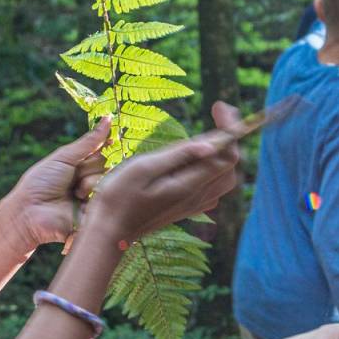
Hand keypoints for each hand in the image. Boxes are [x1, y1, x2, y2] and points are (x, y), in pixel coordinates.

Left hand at [7, 117, 111, 250]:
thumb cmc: (41, 183)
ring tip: (75, 192)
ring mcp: (92, 198)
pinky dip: (93, 195)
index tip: (111, 139)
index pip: (99, 152)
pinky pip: (106, 198)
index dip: (105, 146)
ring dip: (89, 182)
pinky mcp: (95, 214)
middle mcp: (86, 181)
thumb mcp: (64, 158)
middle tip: (75, 174)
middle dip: (90, 166)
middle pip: (105, 164)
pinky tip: (80, 200)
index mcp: (77, 167)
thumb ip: (88, 142)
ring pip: (107, 180)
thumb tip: (108, 118)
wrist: (30, 212)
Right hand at [84, 102, 242, 243]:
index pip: (226, 154)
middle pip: (229, 165)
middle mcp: (197, 197)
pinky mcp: (185, 207)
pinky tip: (195, 158)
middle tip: (215, 113)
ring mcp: (193, 205)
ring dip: (221, 151)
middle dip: (228, 136)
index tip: (218, 105)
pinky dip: (211, 167)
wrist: (108, 233)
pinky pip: (211, 186)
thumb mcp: (143, 168)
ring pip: (223, 176)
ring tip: (205, 132)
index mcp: (189, 185)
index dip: (229, 127)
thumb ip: (178, 155)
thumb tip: (211, 144)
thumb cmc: (118, 197)